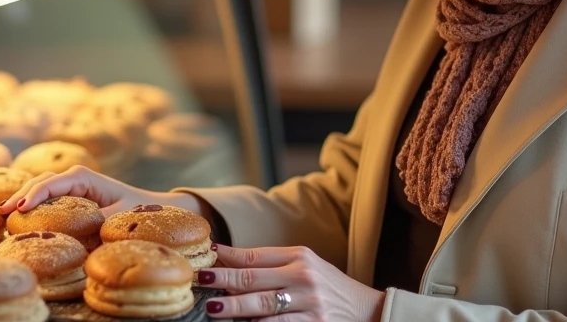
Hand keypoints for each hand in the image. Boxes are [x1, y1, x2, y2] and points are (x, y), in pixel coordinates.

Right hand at [0, 166, 206, 218]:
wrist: (149, 206)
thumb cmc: (135, 209)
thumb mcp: (118, 217)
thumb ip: (97, 223)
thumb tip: (76, 234)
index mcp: (84, 177)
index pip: (52, 182)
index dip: (34, 194)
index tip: (20, 208)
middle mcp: (74, 177)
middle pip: (40, 181)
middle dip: (20, 195)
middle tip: (1, 212)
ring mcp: (70, 185)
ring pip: (39, 186)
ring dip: (21, 198)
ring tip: (2, 213)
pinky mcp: (69, 195)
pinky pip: (45, 195)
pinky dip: (30, 202)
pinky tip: (15, 214)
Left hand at [198, 243, 384, 320]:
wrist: (365, 310)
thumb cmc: (327, 285)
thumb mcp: (304, 264)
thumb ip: (270, 263)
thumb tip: (227, 259)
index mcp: (300, 257)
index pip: (256, 256)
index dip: (229, 258)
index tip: (207, 258)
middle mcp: (303, 279)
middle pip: (255, 281)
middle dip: (224, 282)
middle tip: (201, 282)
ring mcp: (308, 307)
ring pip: (263, 309)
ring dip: (235, 309)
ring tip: (213, 309)